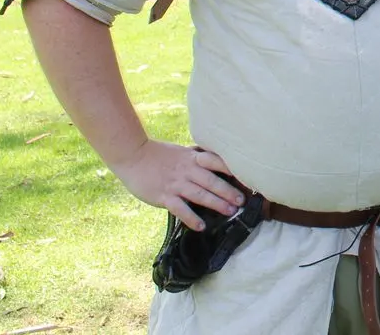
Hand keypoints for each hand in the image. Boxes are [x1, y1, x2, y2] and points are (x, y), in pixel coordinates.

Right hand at [111, 141, 244, 229]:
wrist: (133, 155)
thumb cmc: (158, 154)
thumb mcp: (182, 152)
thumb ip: (197, 157)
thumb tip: (216, 161)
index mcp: (192, 158)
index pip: (216, 162)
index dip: (232, 169)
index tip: (247, 177)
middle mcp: (187, 170)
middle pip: (212, 181)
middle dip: (228, 191)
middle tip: (242, 200)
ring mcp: (175, 184)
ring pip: (199, 195)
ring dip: (216, 203)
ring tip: (230, 211)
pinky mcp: (163, 196)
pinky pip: (180, 209)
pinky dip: (191, 218)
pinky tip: (201, 226)